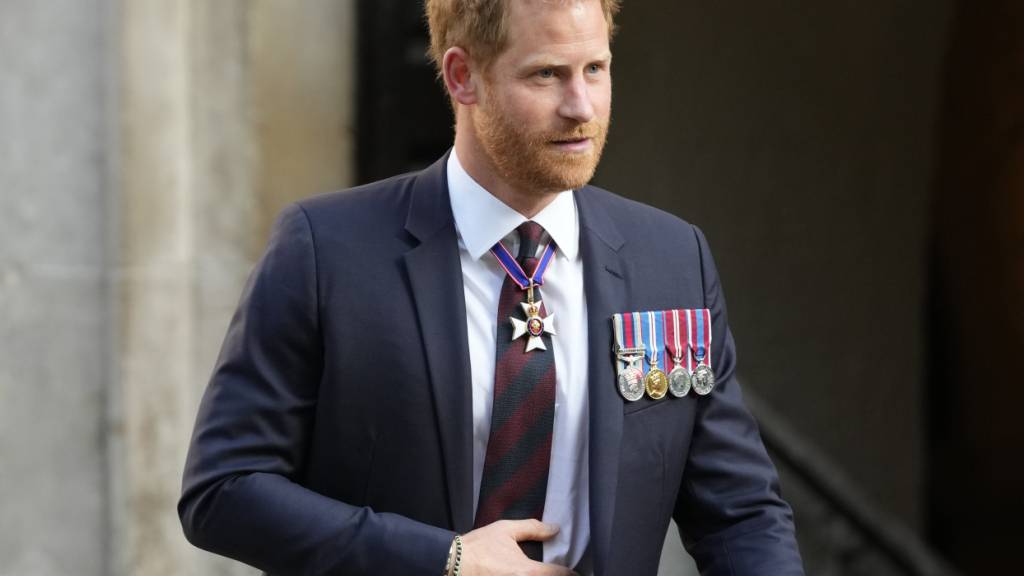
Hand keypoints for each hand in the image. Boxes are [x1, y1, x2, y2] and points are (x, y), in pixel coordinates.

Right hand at [459, 519, 575, 575]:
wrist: (452, 563)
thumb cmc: (478, 546)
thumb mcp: (505, 530)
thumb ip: (533, 528)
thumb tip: (555, 529)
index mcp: (528, 572)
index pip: (562, 575)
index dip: (573, 573)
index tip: (578, 572)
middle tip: (565, 572)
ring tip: (547, 571)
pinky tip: (525, 574)